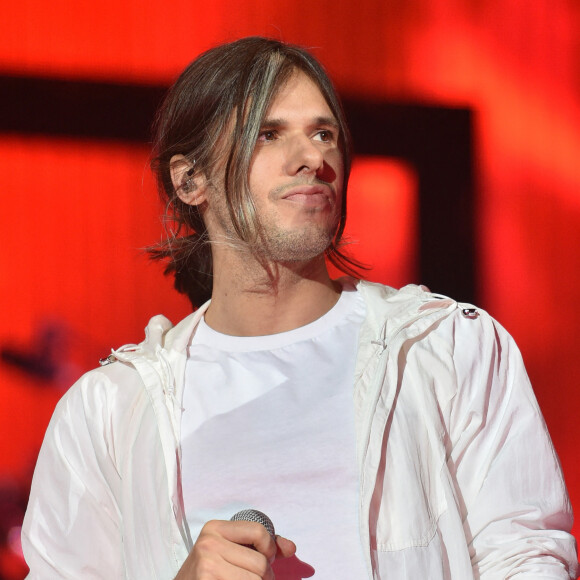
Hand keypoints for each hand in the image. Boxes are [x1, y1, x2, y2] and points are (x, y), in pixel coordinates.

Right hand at [175, 519, 295, 578]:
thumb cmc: (210, 571)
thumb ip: (261, 545)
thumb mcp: (230, 550)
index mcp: (215, 528)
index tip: (264, 558)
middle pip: (261, 563)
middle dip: (263, 576)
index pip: (259, 532)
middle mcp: (209, 543)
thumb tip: (291, 548)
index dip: (269, 549)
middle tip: (249, 577)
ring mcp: (207, 566)